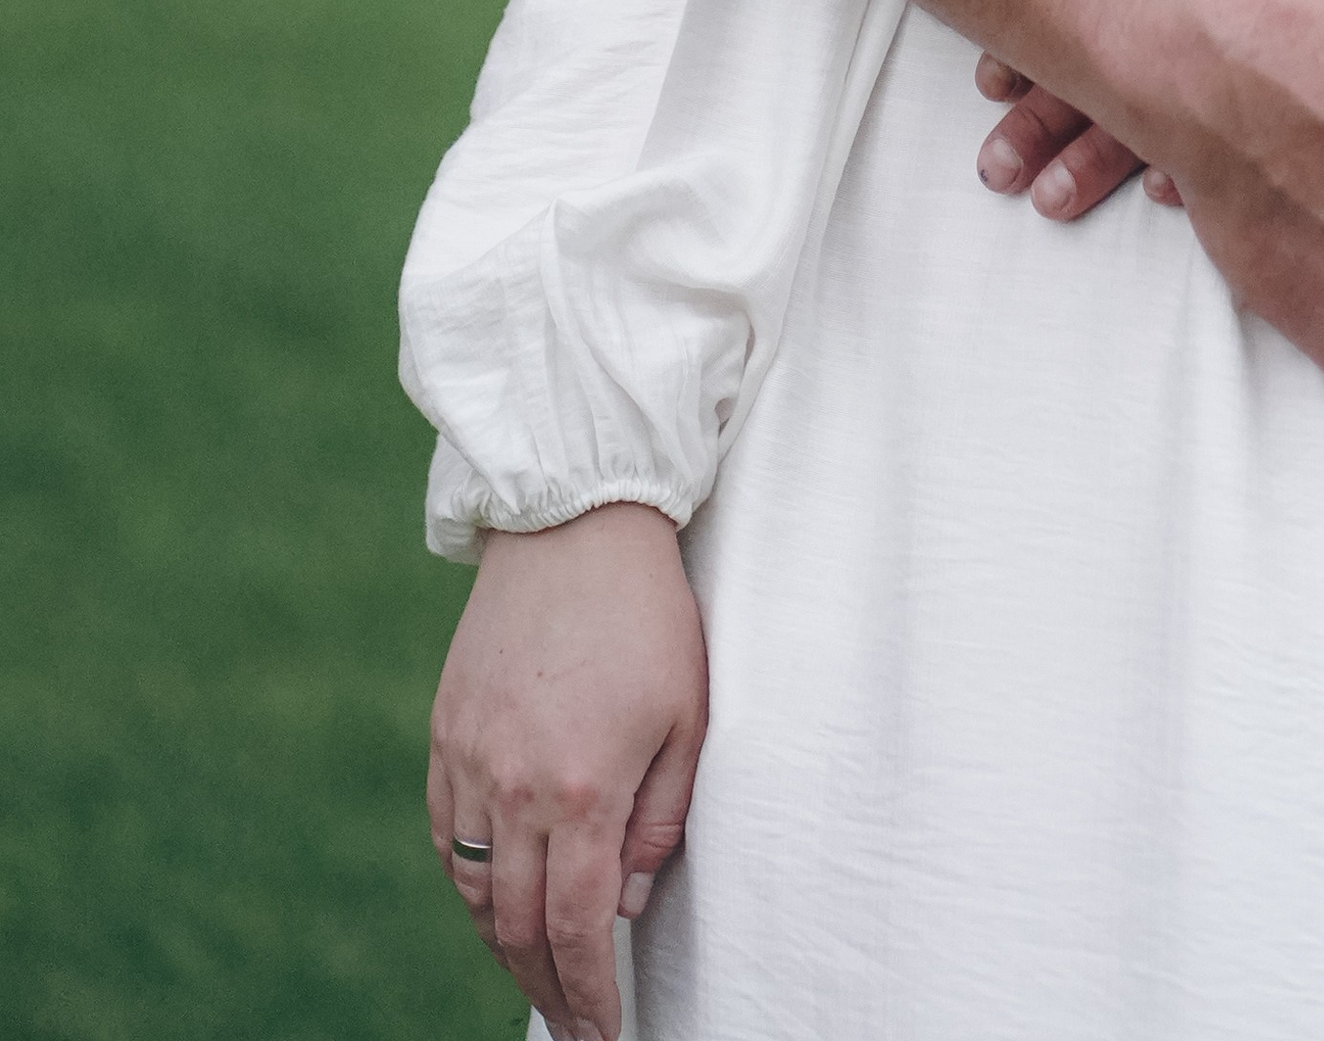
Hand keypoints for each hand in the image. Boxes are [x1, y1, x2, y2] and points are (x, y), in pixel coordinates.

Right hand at [427, 503, 706, 1040]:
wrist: (574, 525)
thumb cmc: (649, 615)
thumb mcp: (688, 717)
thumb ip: (660, 822)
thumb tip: (626, 903)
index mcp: (582, 790)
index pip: (580, 928)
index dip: (589, 992)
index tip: (602, 1033)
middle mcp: (515, 787)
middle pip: (520, 923)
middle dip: (547, 984)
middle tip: (572, 1020)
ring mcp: (471, 761)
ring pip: (473, 888)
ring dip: (503, 940)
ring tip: (536, 969)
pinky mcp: (446, 732)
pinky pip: (447, 834)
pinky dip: (468, 879)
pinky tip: (494, 895)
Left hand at [975, 0, 1323, 217]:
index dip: (1042, 38)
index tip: (992, 83)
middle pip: (1132, 59)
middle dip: (1059, 122)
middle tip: (1004, 169)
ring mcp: (1313, 20)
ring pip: (1194, 110)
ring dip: (1120, 158)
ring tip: (1060, 199)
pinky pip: (1285, 128)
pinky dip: (1227, 168)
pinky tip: (1178, 202)